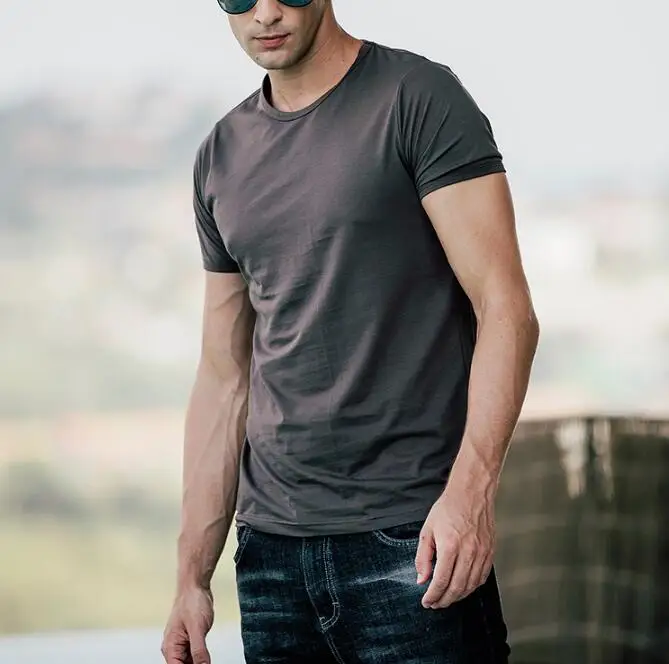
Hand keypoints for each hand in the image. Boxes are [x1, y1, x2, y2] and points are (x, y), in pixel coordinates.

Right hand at [161, 586, 214, 663]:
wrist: (196, 586)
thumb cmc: (192, 601)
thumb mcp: (197, 628)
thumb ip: (199, 650)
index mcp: (170, 647)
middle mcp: (174, 647)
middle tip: (207, 662)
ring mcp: (182, 643)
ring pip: (190, 663)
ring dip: (199, 663)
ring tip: (208, 660)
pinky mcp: (191, 639)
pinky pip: (195, 655)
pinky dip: (202, 659)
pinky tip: (208, 659)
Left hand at [415, 487, 494, 609]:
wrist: (471, 493)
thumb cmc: (448, 508)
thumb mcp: (428, 530)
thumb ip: (423, 557)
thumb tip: (422, 579)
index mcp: (450, 546)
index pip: (441, 581)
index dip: (432, 595)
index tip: (426, 601)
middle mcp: (468, 552)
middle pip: (457, 588)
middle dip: (444, 600)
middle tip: (435, 604)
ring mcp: (482, 553)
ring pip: (471, 586)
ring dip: (458, 597)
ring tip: (447, 598)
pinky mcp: (490, 552)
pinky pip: (482, 577)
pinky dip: (472, 587)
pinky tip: (463, 587)